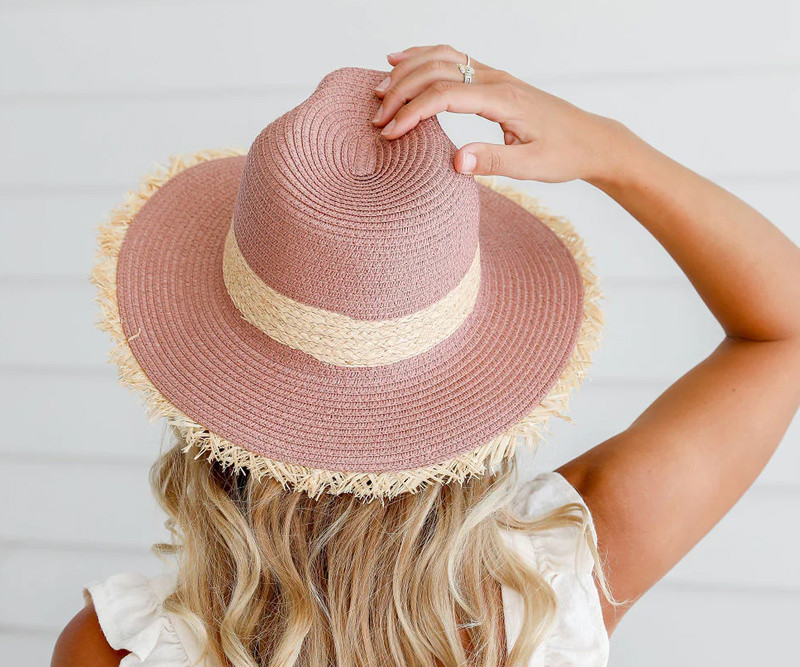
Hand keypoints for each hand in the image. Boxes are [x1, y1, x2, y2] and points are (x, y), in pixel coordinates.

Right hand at [372, 44, 627, 182]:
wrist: (591, 140)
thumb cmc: (565, 153)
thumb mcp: (532, 167)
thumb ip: (494, 162)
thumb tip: (456, 161)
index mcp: (503, 99)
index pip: (445, 94)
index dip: (412, 112)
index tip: (390, 132)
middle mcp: (497, 80)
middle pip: (437, 69)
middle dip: (401, 90)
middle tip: (377, 116)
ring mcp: (495, 76)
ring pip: (443, 56)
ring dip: (408, 69)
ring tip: (380, 88)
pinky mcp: (494, 80)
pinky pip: (453, 58)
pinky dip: (424, 57)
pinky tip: (405, 61)